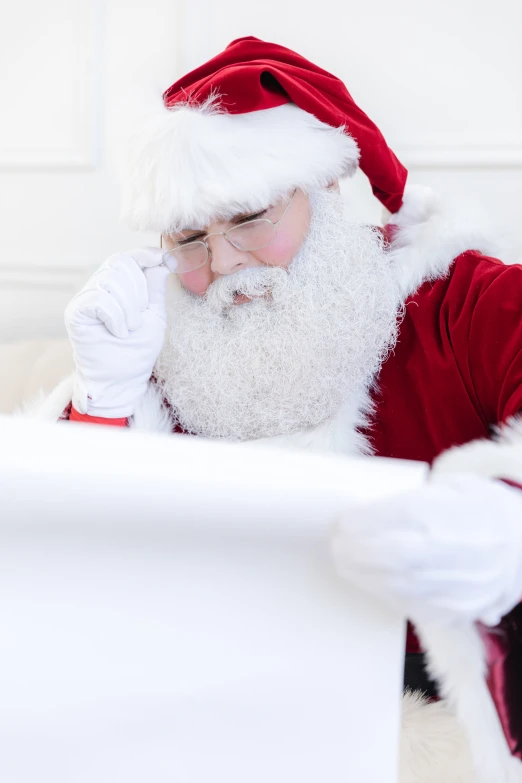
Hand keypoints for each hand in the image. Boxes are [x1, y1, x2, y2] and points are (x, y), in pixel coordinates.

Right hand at [64, 248, 171, 417]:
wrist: (123, 380)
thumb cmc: (137, 351)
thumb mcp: (154, 315)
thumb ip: (155, 288)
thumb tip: (163, 259)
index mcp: (118, 287)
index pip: (127, 257)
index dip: (144, 254)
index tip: (163, 259)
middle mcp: (98, 288)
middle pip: (120, 263)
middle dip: (139, 290)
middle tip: (141, 318)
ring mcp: (85, 299)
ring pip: (111, 280)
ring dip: (129, 307)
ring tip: (131, 329)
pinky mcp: (76, 312)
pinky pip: (99, 299)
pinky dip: (116, 316)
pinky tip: (119, 332)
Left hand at [330, 473, 521, 625]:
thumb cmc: (482, 511)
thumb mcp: (458, 488)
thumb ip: (417, 496)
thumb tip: (365, 508)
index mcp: (470, 513)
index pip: (411, 516)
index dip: (371, 520)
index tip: (344, 519)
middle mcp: (471, 554)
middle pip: (401, 556)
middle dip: (359, 550)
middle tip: (336, 542)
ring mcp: (467, 588)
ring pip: (402, 585)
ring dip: (364, 574)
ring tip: (344, 561)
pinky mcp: (459, 614)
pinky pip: (412, 606)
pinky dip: (383, 592)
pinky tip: (368, 579)